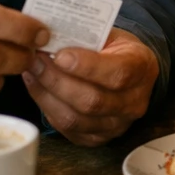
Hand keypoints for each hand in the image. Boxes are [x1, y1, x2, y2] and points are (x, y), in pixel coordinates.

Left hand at [22, 28, 159, 145]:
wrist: (132, 74)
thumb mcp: (112, 35)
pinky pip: (67, 130)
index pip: (117, 74)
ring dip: (47, 95)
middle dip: (57, 81)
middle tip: (34, 61)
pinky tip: (37, 88)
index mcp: (142, 69)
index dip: (87, 67)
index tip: (59, 54)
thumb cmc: (117, 50)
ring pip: (75, 119)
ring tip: (31, 73)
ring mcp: (117, 125)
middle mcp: (134, 102)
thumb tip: (49, 38)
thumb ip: (86, 38)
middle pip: (92, 101)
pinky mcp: (98, 138)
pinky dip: (47, 108)